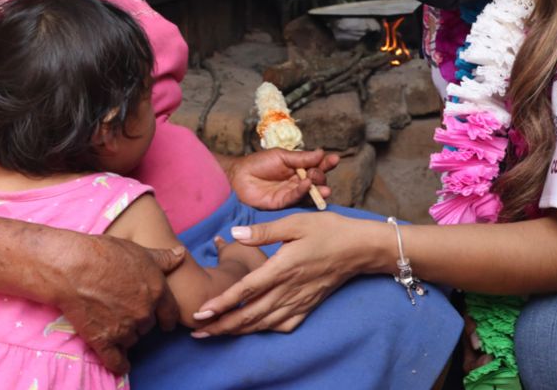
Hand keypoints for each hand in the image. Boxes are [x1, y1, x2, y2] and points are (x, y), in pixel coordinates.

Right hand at [55, 233, 185, 373]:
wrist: (73, 267)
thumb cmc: (106, 254)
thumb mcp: (140, 251)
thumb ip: (163, 258)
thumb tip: (181, 254)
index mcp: (157, 291)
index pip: (170, 313)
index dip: (167, 318)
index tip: (165, 323)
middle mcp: (144, 313)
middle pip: (148, 326)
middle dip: (139, 321)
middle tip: (124, 310)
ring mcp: (125, 328)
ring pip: (132, 340)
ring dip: (126, 335)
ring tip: (112, 322)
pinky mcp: (104, 340)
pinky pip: (117, 360)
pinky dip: (119, 363)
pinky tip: (121, 363)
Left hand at [192, 211, 372, 335]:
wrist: (360, 248)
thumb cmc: (328, 230)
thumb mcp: (296, 222)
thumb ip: (264, 230)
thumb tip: (234, 233)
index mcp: (283, 267)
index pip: (246, 290)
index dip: (221, 303)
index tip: (201, 313)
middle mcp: (289, 289)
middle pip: (249, 314)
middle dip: (221, 325)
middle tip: (196, 332)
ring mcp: (299, 301)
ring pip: (263, 323)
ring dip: (237, 330)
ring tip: (214, 334)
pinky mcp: (307, 307)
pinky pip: (282, 325)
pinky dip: (263, 330)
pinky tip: (252, 330)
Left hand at [226, 148, 338, 209]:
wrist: (239, 176)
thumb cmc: (259, 163)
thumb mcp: (281, 156)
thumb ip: (301, 158)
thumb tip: (321, 153)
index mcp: (299, 168)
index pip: (316, 166)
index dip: (326, 163)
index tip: (335, 159)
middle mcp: (298, 182)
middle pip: (316, 180)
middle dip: (320, 176)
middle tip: (317, 172)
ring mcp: (291, 193)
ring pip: (310, 192)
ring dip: (318, 189)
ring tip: (324, 187)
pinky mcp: (283, 203)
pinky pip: (296, 198)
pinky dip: (303, 191)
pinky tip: (307, 185)